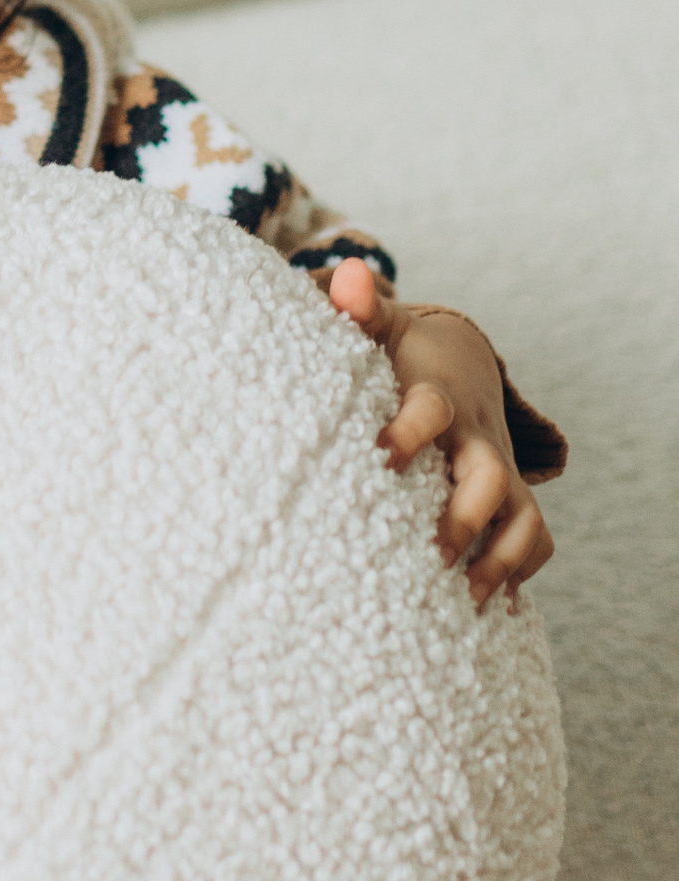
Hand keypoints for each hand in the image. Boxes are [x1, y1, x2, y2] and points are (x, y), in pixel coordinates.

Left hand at [327, 261, 553, 607]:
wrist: (456, 364)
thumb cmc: (403, 354)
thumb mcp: (380, 329)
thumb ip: (359, 309)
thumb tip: (346, 273)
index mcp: (439, 398)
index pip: (432, 411)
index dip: (410, 432)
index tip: (382, 457)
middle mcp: (477, 440)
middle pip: (489, 478)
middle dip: (466, 517)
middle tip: (434, 554)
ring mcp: (498, 473)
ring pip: (524, 520)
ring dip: (501, 560)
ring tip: (467, 600)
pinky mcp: (508, 500)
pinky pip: (534, 541)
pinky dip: (519, 572)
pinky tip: (488, 608)